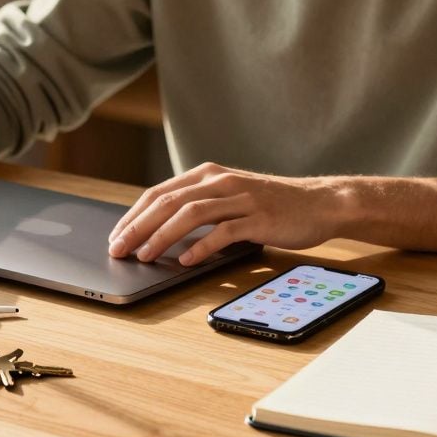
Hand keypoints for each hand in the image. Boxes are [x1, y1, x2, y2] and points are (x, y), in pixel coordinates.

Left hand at [107, 163, 347, 264]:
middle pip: (168, 201)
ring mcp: (240, 198)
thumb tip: (158, 231)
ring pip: (191, 214)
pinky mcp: (258, 218)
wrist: (319, 203)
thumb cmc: (270, 205)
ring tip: (145, 256)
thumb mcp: (229, 196)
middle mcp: (220, 181)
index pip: (159, 192)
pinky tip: (185, 262)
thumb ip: (199, 205)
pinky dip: (201, 248)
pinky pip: (223, 232)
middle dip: (138, 227)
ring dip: (162, 236)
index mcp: (208, 174)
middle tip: (118, 249)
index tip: (116, 236)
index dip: (133, 215)